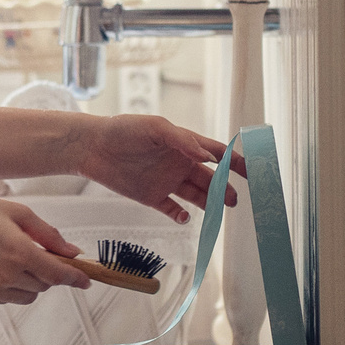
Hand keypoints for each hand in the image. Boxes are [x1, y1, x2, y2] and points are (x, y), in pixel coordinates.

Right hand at [0, 191, 91, 306]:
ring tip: (10, 257)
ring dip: (30, 281)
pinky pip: (7, 298)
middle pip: (45, 285)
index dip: (76, 278)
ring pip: (28, 295)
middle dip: (47, 272)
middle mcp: (6, 276)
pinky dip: (9, 287)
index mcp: (19, 253)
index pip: (59, 274)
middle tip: (33, 251)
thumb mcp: (16, 212)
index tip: (86, 281)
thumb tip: (72, 253)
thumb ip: (48, 235)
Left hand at [75, 114, 241, 222]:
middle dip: (225, 189)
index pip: (217, 153)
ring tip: (220, 211)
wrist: (91, 147)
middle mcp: (178, 163)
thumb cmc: (122, 130)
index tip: (253, 172)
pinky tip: (184, 217)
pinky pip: (172, 209)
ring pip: (196, 196)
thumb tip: (206, 155)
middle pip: (210, 179)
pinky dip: (180, 215)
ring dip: (210, 204)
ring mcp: (166, 181)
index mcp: (184, 144)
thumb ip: (182, 140)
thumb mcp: (155, 128)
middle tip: (234, 200)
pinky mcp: (151, 196)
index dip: (236, 162)